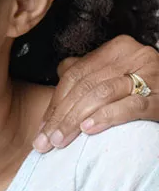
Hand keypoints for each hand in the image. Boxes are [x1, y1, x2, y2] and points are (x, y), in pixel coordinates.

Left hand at [34, 35, 158, 152]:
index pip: (75, 75)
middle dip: (60, 116)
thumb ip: (90, 71)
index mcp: (118, 48)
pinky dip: (106, 117)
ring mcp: (151, 74)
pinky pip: (130, 106)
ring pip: (100, 94)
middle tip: (44, 141)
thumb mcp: (117, 76)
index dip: (55, 103)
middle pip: (84, 86)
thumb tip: (60, 70)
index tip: (42, 129)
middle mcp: (135, 55)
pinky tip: (89, 129)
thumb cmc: (146, 91)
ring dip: (75, 120)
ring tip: (60, 140)